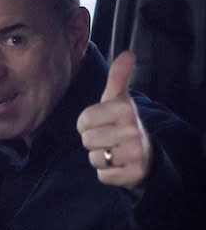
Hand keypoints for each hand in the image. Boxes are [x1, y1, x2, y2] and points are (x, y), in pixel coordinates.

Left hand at [76, 51, 151, 192]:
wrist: (146, 154)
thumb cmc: (123, 123)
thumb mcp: (119, 99)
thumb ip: (118, 77)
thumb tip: (128, 53)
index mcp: (124, 109)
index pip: (83, 121)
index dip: (87, 124)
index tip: (102, 123)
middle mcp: (131, 130)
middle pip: (86, 140)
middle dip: (93, 141)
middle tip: (108, 138)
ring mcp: (133, 154)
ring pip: (93, 159)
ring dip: (99, 157)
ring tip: (112, 151)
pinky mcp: (132, 175)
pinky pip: (102, 176)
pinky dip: (106, 173)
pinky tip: (117, 165)